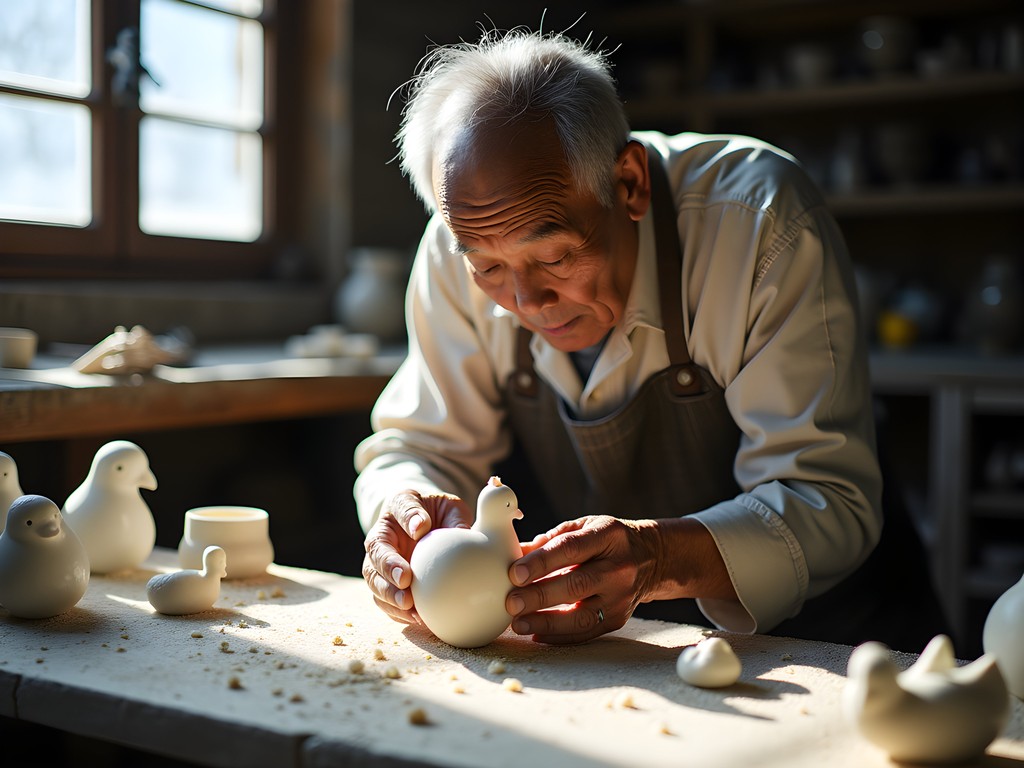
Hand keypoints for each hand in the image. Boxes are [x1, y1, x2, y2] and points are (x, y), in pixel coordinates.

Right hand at [362, 489, 472, 623]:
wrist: (428, 531)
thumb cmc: (441, 515)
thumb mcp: (451, 508)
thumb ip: (456, 519)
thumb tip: (463, 535)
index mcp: (400, 506)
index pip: (401, 507)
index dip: (408, 518)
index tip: (421, 530)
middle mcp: (383, 534)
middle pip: (376, 551)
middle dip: (388, 567)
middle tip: (405, 579)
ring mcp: (379, 562)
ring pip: (373, 579)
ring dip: (388, 594)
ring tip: (408, 605)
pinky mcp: (385, 584)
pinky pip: (384, 601)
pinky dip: (396, 612)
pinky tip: (415, 618)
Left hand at [505, 514, 734, 643]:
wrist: (652, 558)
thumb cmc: (607, 540)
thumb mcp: (585, 527)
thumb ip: (551, 539)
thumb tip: (513, 553)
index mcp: (609, 536)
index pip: (571, 548)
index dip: (541, 562)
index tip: (514, 573)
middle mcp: (619, 567)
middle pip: (577, 585)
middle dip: (540, 595)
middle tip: (511, 602)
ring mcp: (621, 596)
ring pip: (582, 615)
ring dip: (546, 622)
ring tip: (517, 623)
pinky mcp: (619, 618)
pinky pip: (586, 632)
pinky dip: (559, 636)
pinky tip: (535, 633)